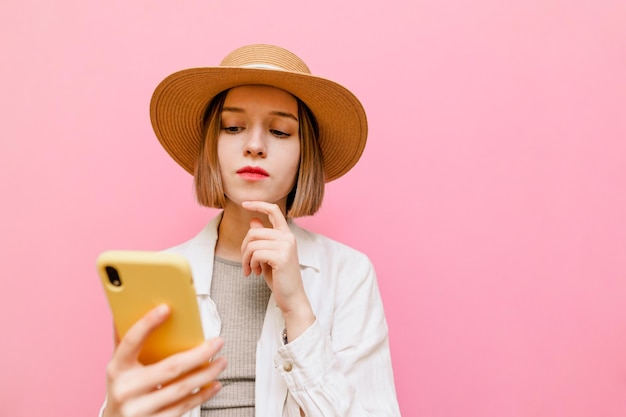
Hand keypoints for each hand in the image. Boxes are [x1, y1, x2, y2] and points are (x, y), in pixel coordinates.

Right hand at [103, 305, 226, 416]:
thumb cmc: (122, 389)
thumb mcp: (119, 366)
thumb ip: (125, 340)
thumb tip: (125, 308)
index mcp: (117, 369)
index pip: (130, 342)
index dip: (147, 324)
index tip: (166, 308)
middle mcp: (126, 389)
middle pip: (170, 368)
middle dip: (199, 354)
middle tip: (217, 342)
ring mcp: (140, 409)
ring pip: (182, 388)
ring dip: (207, 373)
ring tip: (221, 361)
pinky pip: (184, 406)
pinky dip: (203, 394)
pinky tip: (214, 384)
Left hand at [240, 201, 314, 339]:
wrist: (291, 297)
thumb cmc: (279, 278)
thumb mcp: (268, 256)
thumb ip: (262, 239)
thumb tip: (253, 221)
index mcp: (286, 235)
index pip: (274, 210)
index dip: (258, 204)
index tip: (244, 203)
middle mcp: (288, 237)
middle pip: (254, 232)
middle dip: (243, 248)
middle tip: (246, 264)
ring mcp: (286, 246)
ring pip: (252, 243)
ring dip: (246, 259)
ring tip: (250, 270)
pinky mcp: (281, 257)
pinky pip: (255, 254)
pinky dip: (251, 264)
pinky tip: (256, 273)